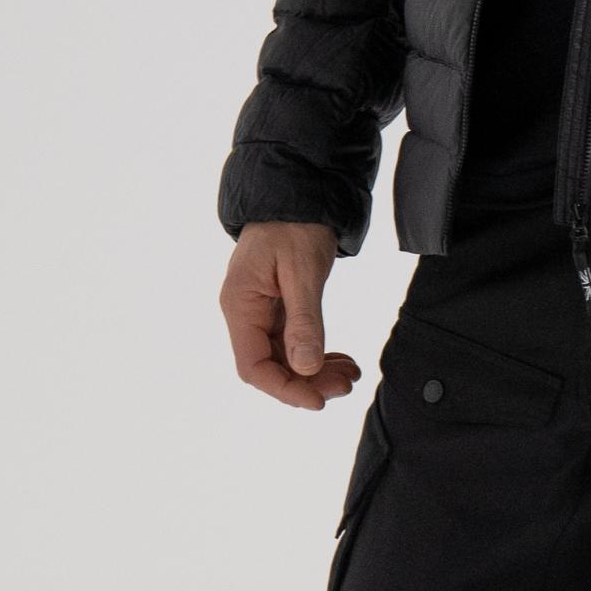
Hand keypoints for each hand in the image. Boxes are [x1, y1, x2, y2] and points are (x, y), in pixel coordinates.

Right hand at [219, 221, 361, 408]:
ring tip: (350, 374)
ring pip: (283, 356)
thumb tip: (305, 368)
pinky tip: (340, 359)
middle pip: (269, 365)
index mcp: (240, 304)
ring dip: (314, 369)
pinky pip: (292, 339)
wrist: (299, 190)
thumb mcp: (303, 270)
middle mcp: (244, 311)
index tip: (318, 399)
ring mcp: (260, 309)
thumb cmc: (296, 224)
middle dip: (307, 381)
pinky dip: (315, 352)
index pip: (252, 366)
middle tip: (347, 384)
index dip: (284, 389)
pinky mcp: (277, 304)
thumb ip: (304, 320)